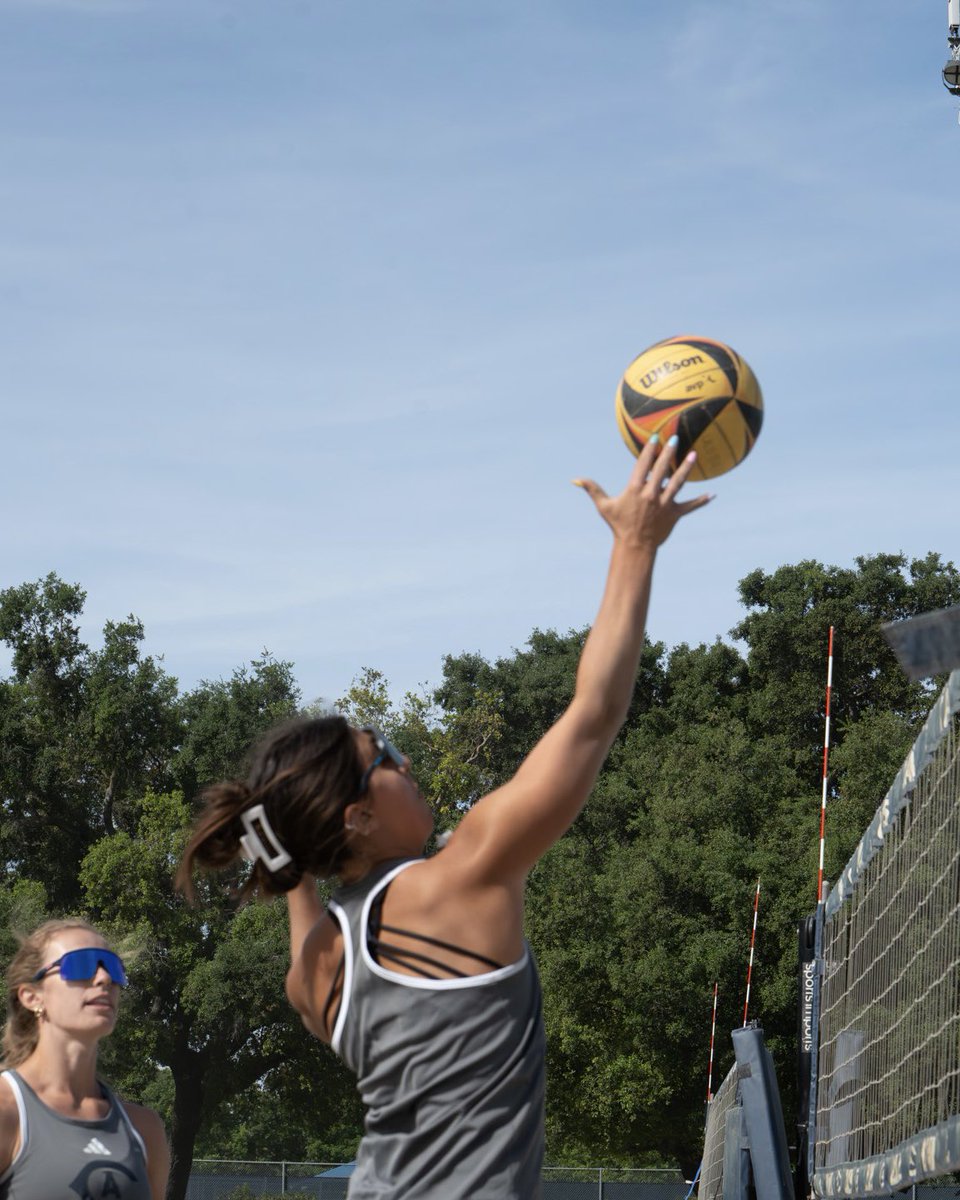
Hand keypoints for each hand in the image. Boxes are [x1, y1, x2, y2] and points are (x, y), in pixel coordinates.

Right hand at [574, 436, 711, 549]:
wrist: (634, 546)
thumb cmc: (618, 525)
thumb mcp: (604, 506)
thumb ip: (592, 489)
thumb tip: (574, 479)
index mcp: (635, 489)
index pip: (643, 465)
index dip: (649, 450)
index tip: (655, 437)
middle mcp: (650, 494)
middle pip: (662, 469)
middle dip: (669, 453)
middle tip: (676, 439)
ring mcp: (664, 504)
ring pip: (677, 483)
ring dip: (686, 469)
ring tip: (695, 455)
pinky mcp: (674, 514)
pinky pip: (689, 506)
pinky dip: (701, 501)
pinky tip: (712, 495)